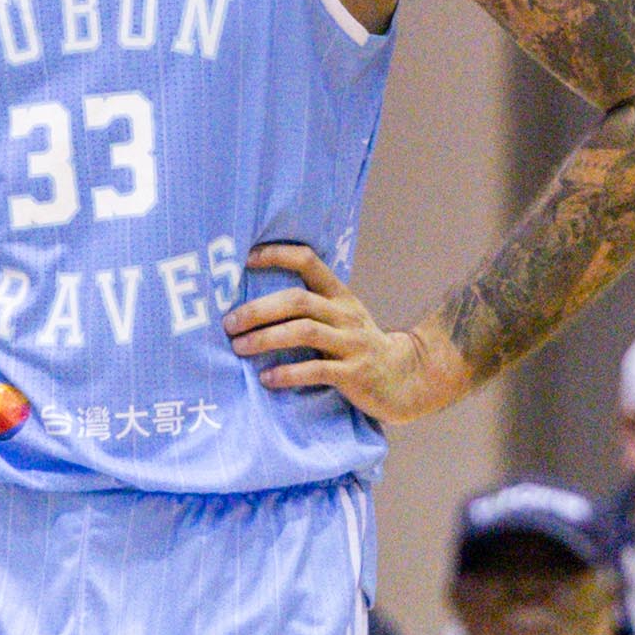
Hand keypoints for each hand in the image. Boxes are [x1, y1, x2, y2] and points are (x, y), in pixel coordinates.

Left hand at [223, 247, 464, 423]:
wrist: (405, 378)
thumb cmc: (359, 347)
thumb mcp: (341, 319)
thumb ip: (309, 309)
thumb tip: (253, 305)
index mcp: (339, 296)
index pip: (309, 261)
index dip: (278, 255)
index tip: (247, 259)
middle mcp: (345, 314)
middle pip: (298, 300)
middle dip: (259, 310)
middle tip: (229, 323)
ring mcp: (351, 343)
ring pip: (304, 331)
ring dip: (266, 339)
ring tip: (239, 348)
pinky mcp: (354, 374)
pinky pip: (316, 370)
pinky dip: (288, 374)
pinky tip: (267, 378)